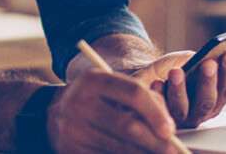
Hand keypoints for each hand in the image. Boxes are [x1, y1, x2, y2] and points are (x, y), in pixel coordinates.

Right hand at [46, 70, 182, 153]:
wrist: (52, 115)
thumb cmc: (95, 99)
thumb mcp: (112, 88)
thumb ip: (140, 99)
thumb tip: (167, 128)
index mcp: (93, 80)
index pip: (133, 93)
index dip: (156, 113)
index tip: (170, 130)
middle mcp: (79, 103)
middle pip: (128, 126)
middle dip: (155, 142)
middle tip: (174, 152)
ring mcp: (73, 129)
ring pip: (119, 148)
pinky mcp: (71, 150)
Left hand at [133, 51, 225, 128]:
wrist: (150, 80)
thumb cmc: (174, 70)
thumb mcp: (187, 61)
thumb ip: (197, 60)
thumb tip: (203, 56)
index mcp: (216, 99)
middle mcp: (201, 112)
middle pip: (207, 101)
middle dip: (208, 81)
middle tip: (208, 63)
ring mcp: (182, 118)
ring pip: (182, 109)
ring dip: (179, 90)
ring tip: (176, 71)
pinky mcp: (162, 119)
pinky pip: (160, 110)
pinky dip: (159, 95)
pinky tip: (157, 82)